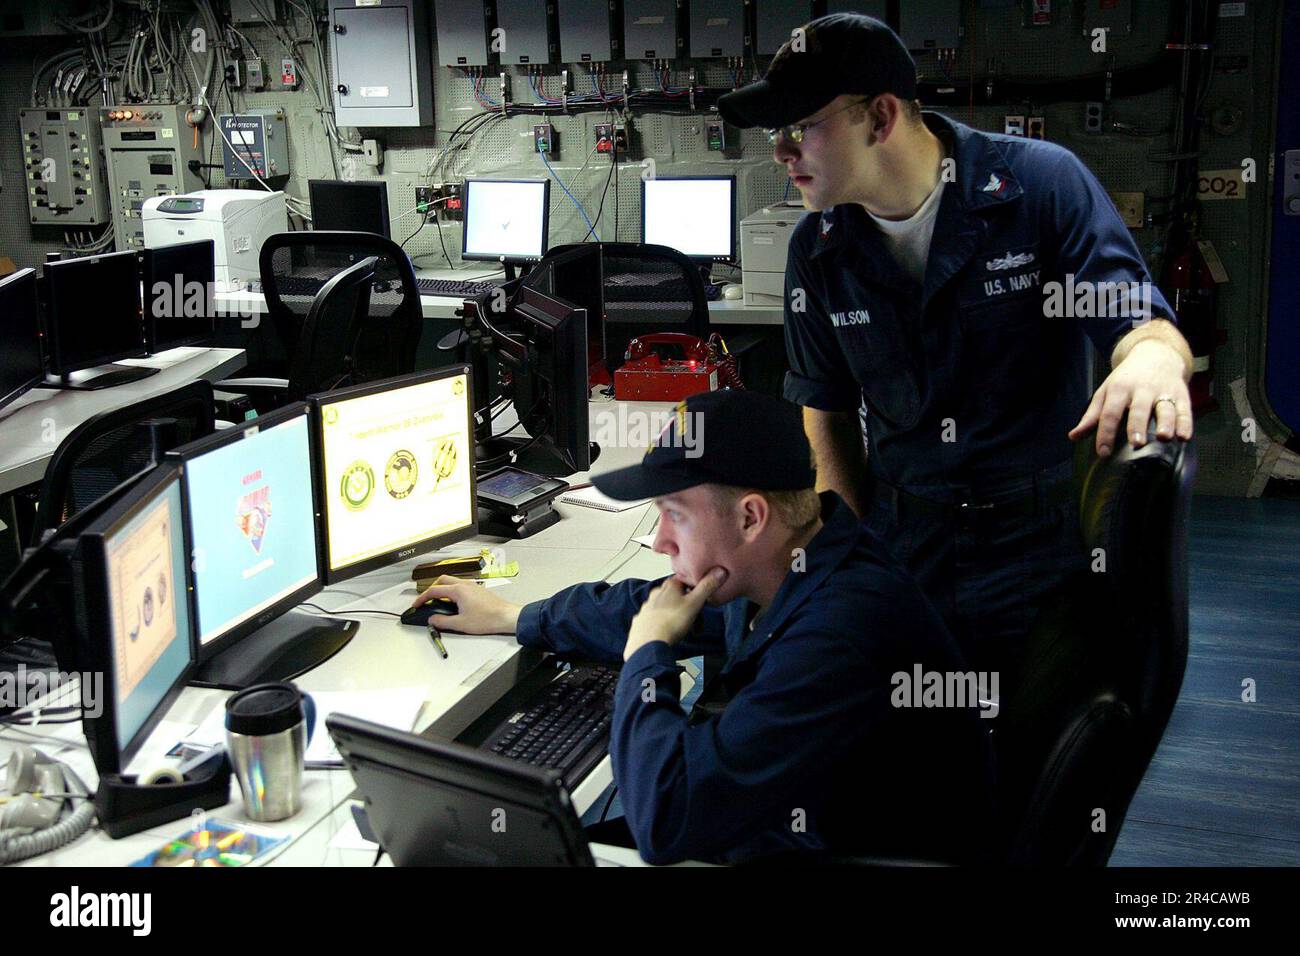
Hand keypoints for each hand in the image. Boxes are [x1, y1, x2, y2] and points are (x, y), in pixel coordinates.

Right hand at [409, 575, 521, 634]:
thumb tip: (433, 619)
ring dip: (442, 589)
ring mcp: (472, 586)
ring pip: (452, 582)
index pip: (434, 590)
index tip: (417, 604)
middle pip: (442, 580)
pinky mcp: (478, 590)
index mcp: (458, 591)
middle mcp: (465, 585)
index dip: (422, 598)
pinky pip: (460, 586)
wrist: (505, 617)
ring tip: (438, 602)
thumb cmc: (488, 619)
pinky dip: (452, 591)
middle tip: (426, 600)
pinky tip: (453, 603)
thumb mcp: (460, 624)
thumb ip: (443, 621)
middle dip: (431, 589)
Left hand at [623, 568, 727, 661]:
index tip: (701, 600)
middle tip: (696, 623)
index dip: (694, 590)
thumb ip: (707, 587)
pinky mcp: (641, 620)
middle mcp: (656, 593)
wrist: (649, 643)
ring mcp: (647, 607)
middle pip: (676, 596)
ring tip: (684, 630)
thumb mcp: (694, 603)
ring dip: (676, 616)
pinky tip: (668, 633)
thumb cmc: (671, 623)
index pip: (684, 580)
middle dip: (687, 607)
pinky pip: (655, 620)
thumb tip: (719, 571)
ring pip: (666, 608)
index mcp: (669, 586)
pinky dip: (663, 625)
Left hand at [1068, 339, 1192, 455]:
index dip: (1106, 433)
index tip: (1103, 452)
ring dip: (1165, 423)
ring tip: (1164, 437)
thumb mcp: (1106, 391)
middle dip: (1137, 426)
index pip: (1110, 413)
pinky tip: (1185, 437)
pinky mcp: (1181, 394)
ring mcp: (1163, 391)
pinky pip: (1184, 410)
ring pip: (1165, 408)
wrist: (1155, 353)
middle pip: (1139, 409)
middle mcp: (1142, 390)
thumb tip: (1073, 436)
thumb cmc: (1126, 379)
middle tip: (1137, 443)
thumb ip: (1092, 416)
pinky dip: (1186, 423)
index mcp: (1119, 389)